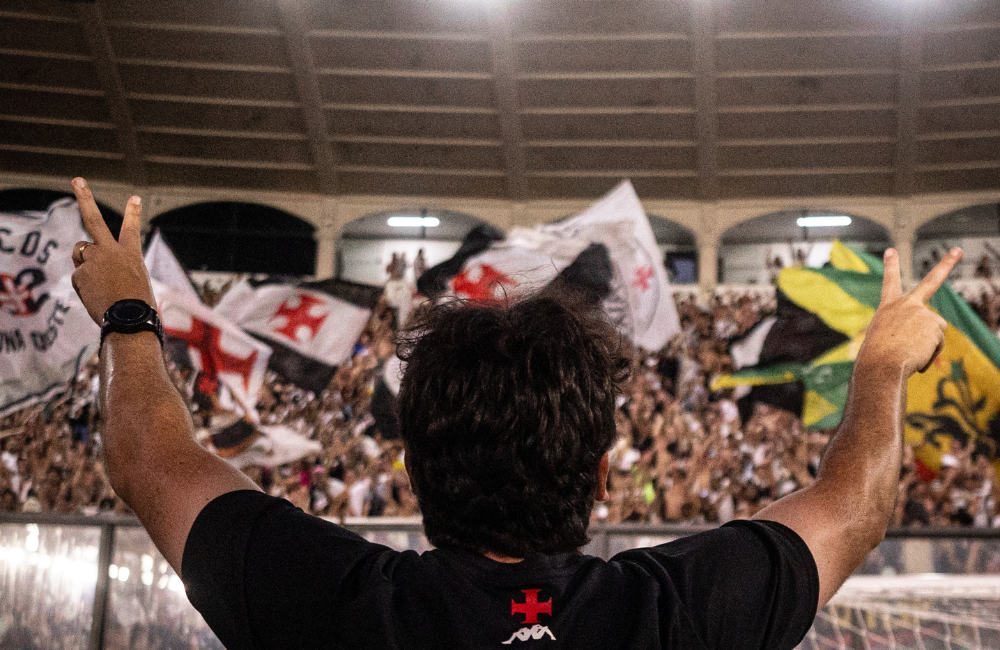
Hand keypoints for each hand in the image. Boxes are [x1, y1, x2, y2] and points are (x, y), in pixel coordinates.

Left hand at [70, 178, 155, 324]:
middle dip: (85, 197)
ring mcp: (93, 261)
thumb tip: (88, 263)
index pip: (132, 228)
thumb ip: (113, 267)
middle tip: (77, 180)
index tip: (134, 197)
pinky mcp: (80, 273)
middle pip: (94, 219)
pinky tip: (97, 297)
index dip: (133, 212)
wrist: (129, 319)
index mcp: (131, 254)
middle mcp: (110, 252)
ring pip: (80, 254)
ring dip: (85, 262)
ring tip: (100, 282)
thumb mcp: (133, 282)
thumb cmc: (136, 306)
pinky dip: (85, 286)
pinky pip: (79, 276)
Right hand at [860, 247, 961, 375]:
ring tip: (908, 353)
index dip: (890, 266)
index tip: (891, 250)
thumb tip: (922, 347)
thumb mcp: (884, 342)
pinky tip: (915, 357)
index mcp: (888, 308)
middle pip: (931, 282)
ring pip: (934, 332)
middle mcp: (906, 305)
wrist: (881, 364)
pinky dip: (928, 354)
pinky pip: (937, 344)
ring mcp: (922, 312)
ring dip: (926, 346)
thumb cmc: (877, 358)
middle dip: (945, 264)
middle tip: (957, 250)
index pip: (890, 283)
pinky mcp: (935, 324)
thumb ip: (903, 335)